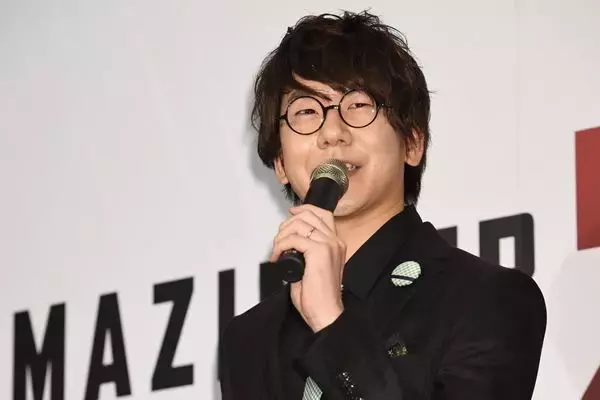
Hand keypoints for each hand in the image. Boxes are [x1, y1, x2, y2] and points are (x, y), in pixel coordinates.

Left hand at [270, 204, 345, 331]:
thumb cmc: (318, 296)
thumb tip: (288, 241)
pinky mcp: (319, 252)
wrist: (325, 312)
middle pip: (310, 215)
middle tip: (279, 240)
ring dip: (282, 235)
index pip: (322, 214)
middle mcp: (335, 241)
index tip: (291, 214)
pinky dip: (281, 246)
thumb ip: (305, 250)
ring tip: (277, 250)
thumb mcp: (311, 267)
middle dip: (288, 223)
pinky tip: (277, 257)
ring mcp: (329, 245)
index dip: (304, 209)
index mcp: (336, 244)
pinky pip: (294, 239)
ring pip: (300, 224)